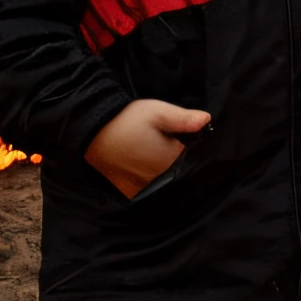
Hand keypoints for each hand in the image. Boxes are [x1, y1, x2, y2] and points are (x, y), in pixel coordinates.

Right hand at [85, 99, 209, 198]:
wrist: (93, 132)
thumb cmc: (128, 120)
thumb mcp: (158, 112)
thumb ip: (183, 118)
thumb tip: (207, 120)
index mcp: (170, 158)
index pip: (190, 153)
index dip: (187, 142)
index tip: (179, 133)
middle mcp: (160, 176)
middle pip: (176, 165)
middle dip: (174, 153)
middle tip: (160, 137)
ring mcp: (144, 184)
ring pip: (162, 174)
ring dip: (160, 163)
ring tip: (148, 146)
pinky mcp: (130, 187)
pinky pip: (147, 182)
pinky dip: (146, 172)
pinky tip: (139, 157)